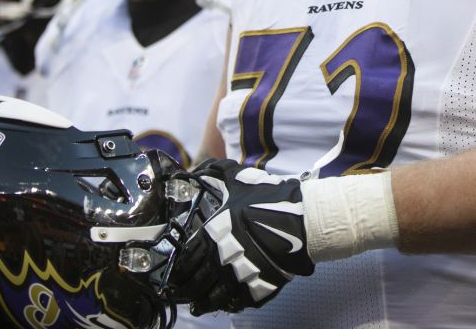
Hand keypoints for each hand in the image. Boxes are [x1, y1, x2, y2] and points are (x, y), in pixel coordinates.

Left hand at [164, 159, 313, 314]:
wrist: (302, 219)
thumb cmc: (269, 198)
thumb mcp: (238, 180)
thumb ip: (215, 174)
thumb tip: (196, 170)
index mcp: (214, 233)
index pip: (187, 258)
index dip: (177, 269)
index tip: (173, 273)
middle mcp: (222, 258)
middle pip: (196, 281)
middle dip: (185, 288)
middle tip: (178, 292)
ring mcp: (241, 275)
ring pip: (213, 296)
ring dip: (203, 301)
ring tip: (197, 304)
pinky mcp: (259, 287)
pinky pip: (238, 301)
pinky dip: (229, 304)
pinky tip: (225, 304)